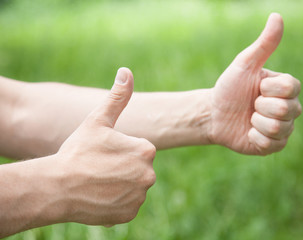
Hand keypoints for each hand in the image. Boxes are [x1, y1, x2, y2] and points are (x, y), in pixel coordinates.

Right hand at [56, 68, 155, 224]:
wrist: (57, 187)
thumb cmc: (78, 151)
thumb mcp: (98, 120)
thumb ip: (117, 97)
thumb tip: (126, 72)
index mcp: (146, 149)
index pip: (140, 148)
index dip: (121, 149)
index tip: (104, 153)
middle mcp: (149, 174)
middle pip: (137, 167)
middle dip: (122, 167)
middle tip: (100, 168)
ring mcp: (139, 196)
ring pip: (132, 186)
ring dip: (119, 184)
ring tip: (98, 181)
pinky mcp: (130, 213)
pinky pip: (127, 204)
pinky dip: (116, 201)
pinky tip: (100, 196)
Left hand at [209, 13, 301, 154]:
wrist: (214, 113)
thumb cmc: (229, 88)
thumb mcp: (245, 64)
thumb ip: (264, 44)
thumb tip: (277, 16)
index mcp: (286, 89)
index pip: (291, 88)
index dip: (268, 89)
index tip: (256, 87)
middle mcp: (289, 109)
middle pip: (287, 110)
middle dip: (260, 106)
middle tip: (250, 104)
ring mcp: (282, 128)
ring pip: (278, 127)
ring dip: (255, 122)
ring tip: (248, 118)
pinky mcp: (273, 146)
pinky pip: (271, 144)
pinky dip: (254, 137)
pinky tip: (247, 132)